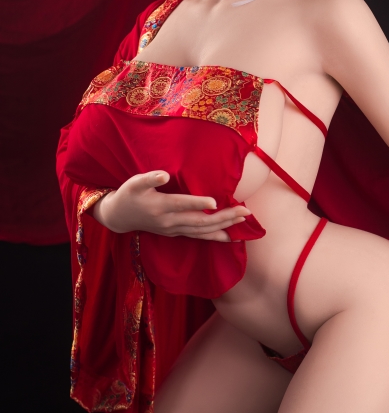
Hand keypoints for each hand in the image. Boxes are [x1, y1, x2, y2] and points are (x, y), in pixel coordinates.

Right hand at [91, 170, 250, 242]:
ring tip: (244, 221)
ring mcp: (174, 230)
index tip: (215, 201)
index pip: (181, 204)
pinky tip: (231, 236)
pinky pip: (199, 236)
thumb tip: (164, 175)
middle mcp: (169, 221)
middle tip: (245, 211)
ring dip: (224, 226)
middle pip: (199, 221)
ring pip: (202, 231)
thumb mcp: (134, 183)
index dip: (198, 203)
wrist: (119, 217)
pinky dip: (215, 236)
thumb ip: (149, 178)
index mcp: (160, 206)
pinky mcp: (176, 233)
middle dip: (224, 217)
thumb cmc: (128, 195)